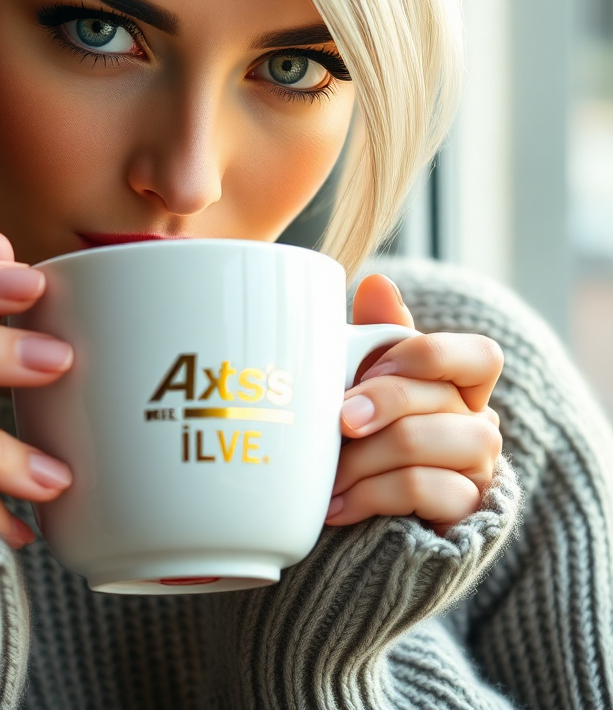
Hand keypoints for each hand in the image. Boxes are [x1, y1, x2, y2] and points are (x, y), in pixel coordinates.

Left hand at [325, 274, 503, 533]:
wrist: (350, 525)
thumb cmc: (356, 443)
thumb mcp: (356, 386)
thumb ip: (371, 338)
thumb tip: (377, 282)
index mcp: (454, 387)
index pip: (480, 356)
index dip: (427, 354)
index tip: (373, 364)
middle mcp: (475, 425)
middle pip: (442, 397)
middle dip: (380, 402)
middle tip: (335, 421)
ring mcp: (476, 472)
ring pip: (433, 441)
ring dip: (368, 455)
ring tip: (328, 475)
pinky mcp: (464, 516)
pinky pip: (426, 490)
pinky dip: (370, 494)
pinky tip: (336, 504)